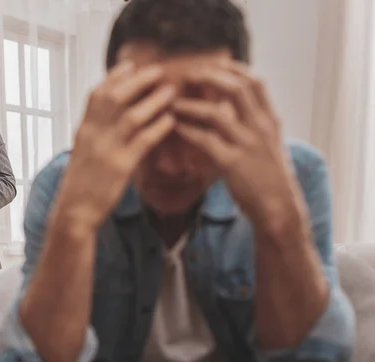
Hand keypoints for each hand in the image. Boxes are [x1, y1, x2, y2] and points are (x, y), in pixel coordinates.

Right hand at [55, 61, 176, 229]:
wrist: (73, 212)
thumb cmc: (79, 185)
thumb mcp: (82, 153)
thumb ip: (95, 133)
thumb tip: (110, 118)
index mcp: (83, 130)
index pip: (96, 94)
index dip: (114, 76)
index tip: (131, 65)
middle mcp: (92, 135)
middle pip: (115, 97)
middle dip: (137, 80)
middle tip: (157, 71)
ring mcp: (106, 150)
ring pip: (132, 116)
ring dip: (153, 100)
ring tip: (170, 92)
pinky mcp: (120, 167)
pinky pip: (143, 141)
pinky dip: (158, 128)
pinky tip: (171, 121)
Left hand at [172, 61, 304, 224]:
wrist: (279, 208)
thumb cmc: (269, 177)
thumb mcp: (268, 143)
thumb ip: (253, 124)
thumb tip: (233, 108)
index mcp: (269, 120)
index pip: (254, 81)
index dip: (232, 68)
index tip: (212, 63)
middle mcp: (261, 127)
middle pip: (237, 87)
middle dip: (210, 76)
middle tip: (188, 74)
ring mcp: (247, 144)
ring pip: (217, 113)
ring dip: (191, 105)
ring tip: (173, 102)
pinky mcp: (233, 164)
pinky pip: (206, 140)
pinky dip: (188, 130)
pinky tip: (174, 126)